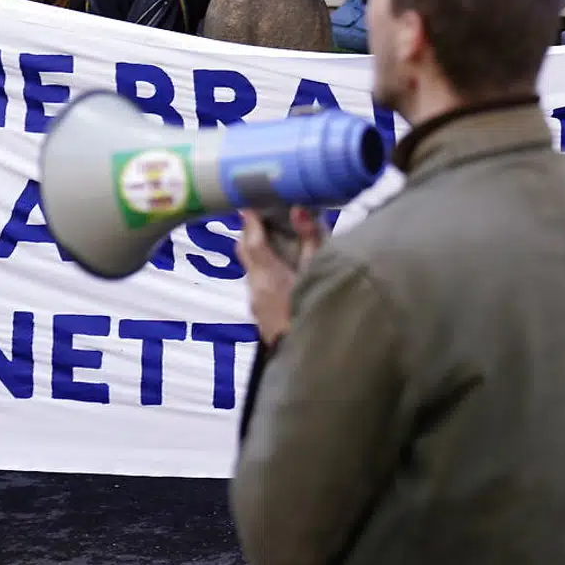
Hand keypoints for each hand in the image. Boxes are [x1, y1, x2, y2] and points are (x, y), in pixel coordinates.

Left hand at [235, 206, 325, 346]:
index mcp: (268, 274)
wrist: (310, 363)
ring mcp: (256, 304)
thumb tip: (298, 209)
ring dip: (258, 253)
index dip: (250, 219)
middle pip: (245, 252)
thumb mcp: (318, 274)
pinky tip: (282, 272)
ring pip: (251, 270)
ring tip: (275, 241)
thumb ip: (311, 241)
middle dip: (249, 233)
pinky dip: (265, 271)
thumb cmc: (316, 313)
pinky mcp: (261, 317)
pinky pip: (258, 285)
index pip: (252, 239)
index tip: (248, 201)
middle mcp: (256, 287)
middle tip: (260, 217)